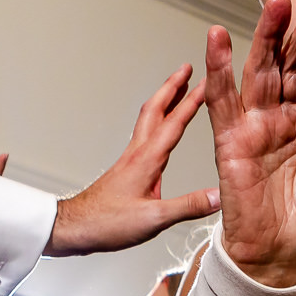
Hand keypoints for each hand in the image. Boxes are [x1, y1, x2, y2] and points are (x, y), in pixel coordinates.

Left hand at [44, 66, 218, 257]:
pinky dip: (158, 120)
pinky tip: (163, 127)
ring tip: (178, 89)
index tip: (207, 82)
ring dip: (165, 100)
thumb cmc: (108, 223)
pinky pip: (146, 134)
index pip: (175, 123)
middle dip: (172, 86)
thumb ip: (188, 206)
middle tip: (186, 69)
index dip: (193, 101)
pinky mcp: (127, 168)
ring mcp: (131, 159)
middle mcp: (138, 153)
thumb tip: (219, 195)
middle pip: (155, 109)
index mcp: (147, 160)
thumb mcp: (154, 219)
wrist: (76, 227)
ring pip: (149, 119)